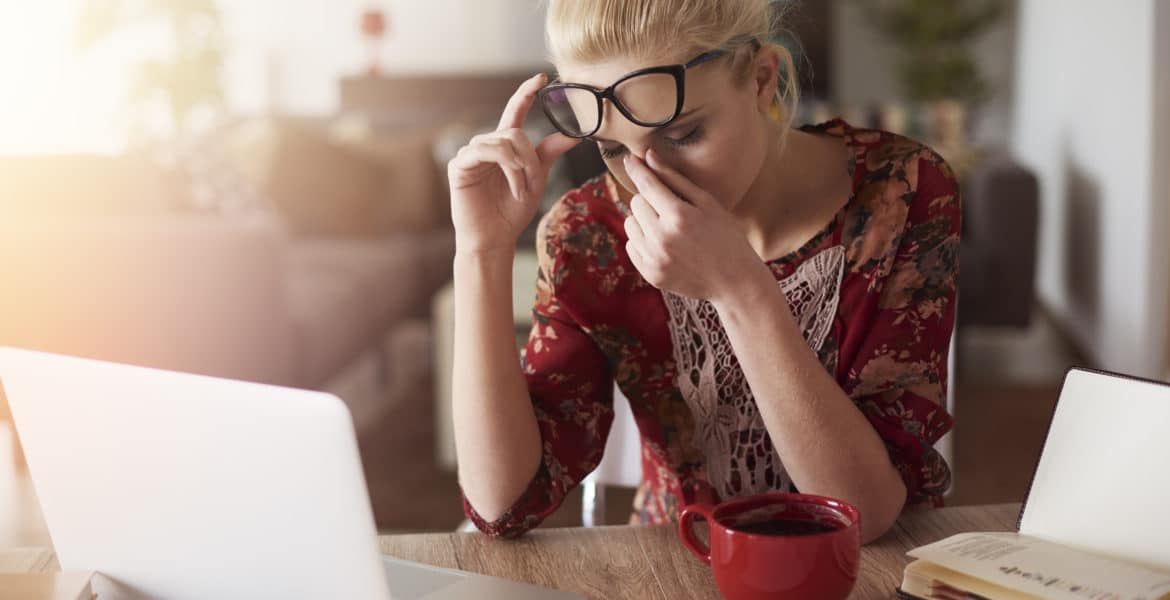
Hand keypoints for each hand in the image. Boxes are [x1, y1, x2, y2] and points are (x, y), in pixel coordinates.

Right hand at [448, 73, 580, 256]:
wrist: (495, 238)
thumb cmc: (512, 211)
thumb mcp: (536, 179)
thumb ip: (548, 154)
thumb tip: (572, 134)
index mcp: (504, 146)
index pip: (515, 112)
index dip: (526, 93)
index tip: (541, 78)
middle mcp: (486, 145)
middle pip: (515, 132)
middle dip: (530, 159)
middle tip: (533, 183)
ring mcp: (470, 154)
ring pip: (504, 141)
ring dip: (520, 167)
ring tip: (522, 190)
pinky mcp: (459, 165)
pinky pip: (486, 152)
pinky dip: (507, 169)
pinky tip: (512, 187)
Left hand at [622, 149, 771, 302]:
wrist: (734, 282)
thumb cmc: (726, 236)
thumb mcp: (707, 203)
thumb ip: (675, 179)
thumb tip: (648, 156)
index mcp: (679, 216)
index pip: (647, 184)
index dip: (637, 169)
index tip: (630, 158)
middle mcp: (662, 238)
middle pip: (636, 202)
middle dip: (650, 200)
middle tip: (671, 208)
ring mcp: (654, 258)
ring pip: (630, 223)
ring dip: (644, 220)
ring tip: (668, 227)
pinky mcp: (650, 273)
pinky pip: (631, 245)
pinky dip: (643, 241)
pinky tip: (665, 245)